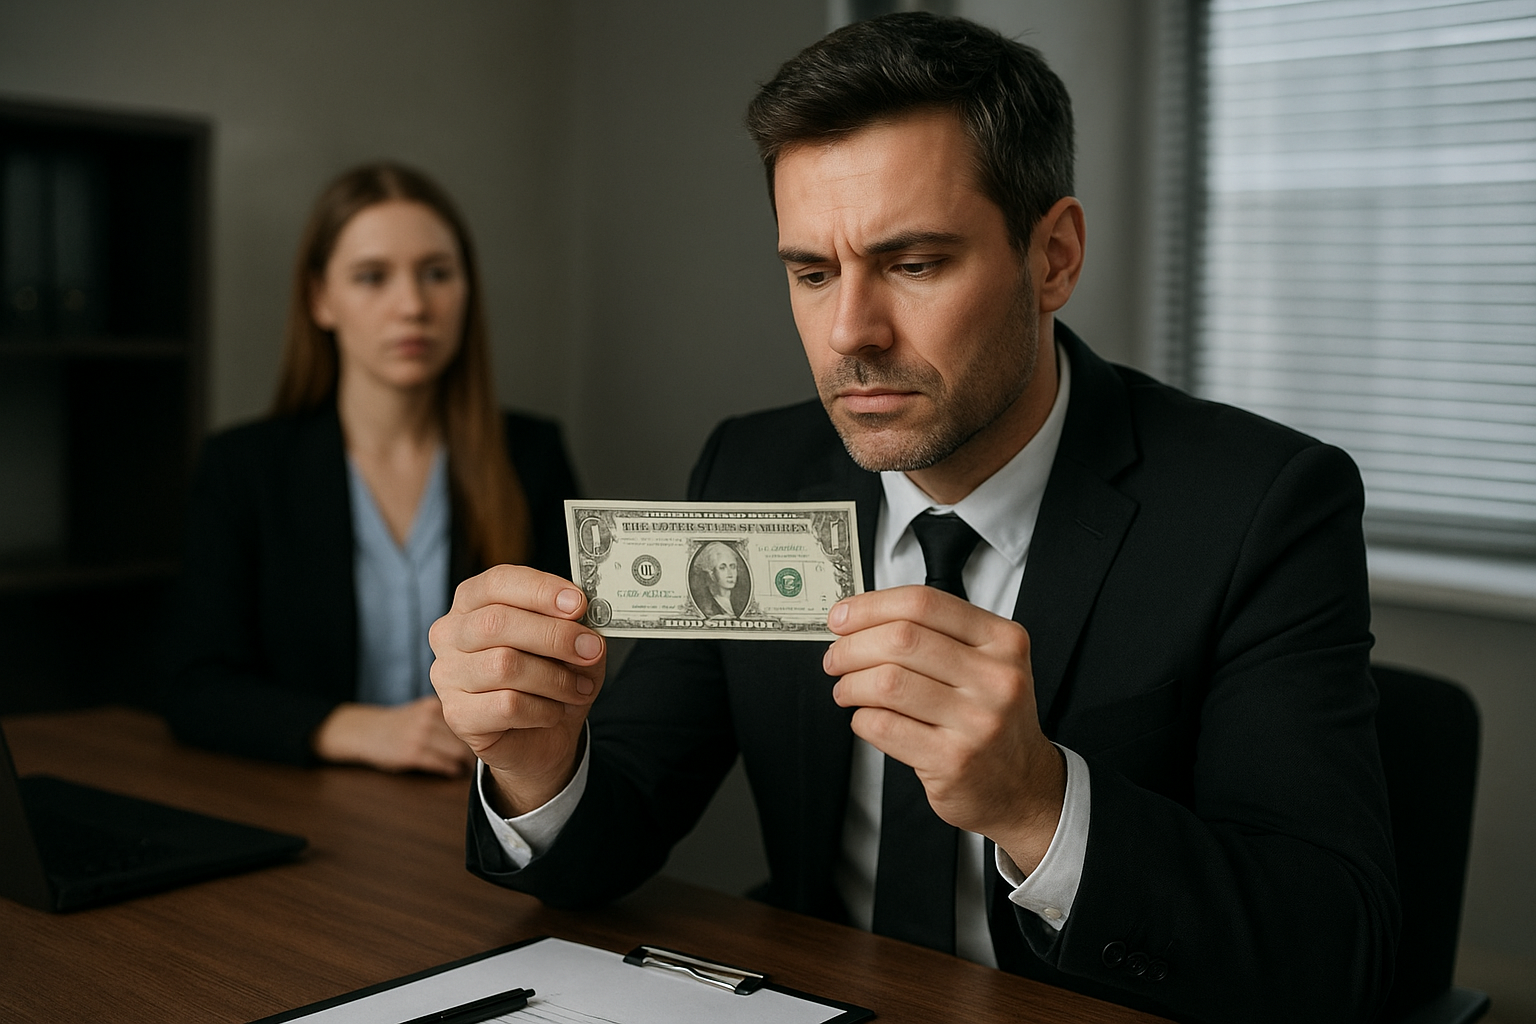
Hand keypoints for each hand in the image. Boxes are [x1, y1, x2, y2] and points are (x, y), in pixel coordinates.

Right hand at [311, 695, 476, 776]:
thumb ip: (449, 716)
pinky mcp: (412, 753)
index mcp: (436, 702)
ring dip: (468, 762)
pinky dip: (453, 770)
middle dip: (480, 746)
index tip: (492, 739)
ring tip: (471, 767)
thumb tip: (485, 730)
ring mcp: (420, 734)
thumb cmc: (400, 724)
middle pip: (470, 733)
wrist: (364, 731)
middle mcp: (430, 715)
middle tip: (486, 757)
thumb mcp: (424, 710)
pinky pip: (444, 764)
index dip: (484, 728)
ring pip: (460, 751)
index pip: (472, 714)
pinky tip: (454, 771)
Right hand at [428, 564, 604, 814]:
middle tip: (591, 650)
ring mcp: (447, 675)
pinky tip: (553, 711)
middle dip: (554, 636)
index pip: (498, 582)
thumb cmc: (549, 677)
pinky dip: (543, 709)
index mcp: (473, 602)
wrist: (541, 737)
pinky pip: (507, 705)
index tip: (578, 603)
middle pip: (497, 623)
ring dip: (555, 678)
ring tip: (579, 689)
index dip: (539, 590)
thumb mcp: (569, 643)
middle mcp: (451, 634)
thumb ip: (573, 625)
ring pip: (504, 665)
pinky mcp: (457, 715)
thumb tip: (583, 618)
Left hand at [824, 585, 1065, 872]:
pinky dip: (862, 718)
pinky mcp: (954, 761)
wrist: (1024, 785)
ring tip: (847, 690)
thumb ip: (935, 636)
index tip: (842, 617)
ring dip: (851, 683)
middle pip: (901, 639)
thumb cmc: (991, 717)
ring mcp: (978, 722)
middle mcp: (996, 678)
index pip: (923, 604)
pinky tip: (866, 718)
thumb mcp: (987, 664)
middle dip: (852, 646)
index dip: (871, 607)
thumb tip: (858, 619)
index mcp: (1003, 641)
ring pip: (888, 682)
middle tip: (836, 658)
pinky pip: (884, 726)